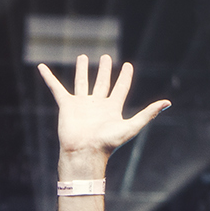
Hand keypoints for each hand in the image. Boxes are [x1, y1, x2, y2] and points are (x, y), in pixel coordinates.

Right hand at [38, 55, 170, 175]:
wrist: (84, 153)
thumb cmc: (107, 143)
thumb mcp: (132, 127)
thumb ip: (148, 114)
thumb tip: (168, 103)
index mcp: (112, 108)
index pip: (120, 88)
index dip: (125, 76)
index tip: (128, 65)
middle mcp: (97, 105)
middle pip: (101, 83)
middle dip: (104, 70)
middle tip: (106, 57)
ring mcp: (81, 104)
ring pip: (81, 83)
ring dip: (82, 70)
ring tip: (82, 57)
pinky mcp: (66, 105)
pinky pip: (56, 88)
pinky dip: (48, 78)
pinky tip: (42, 67)